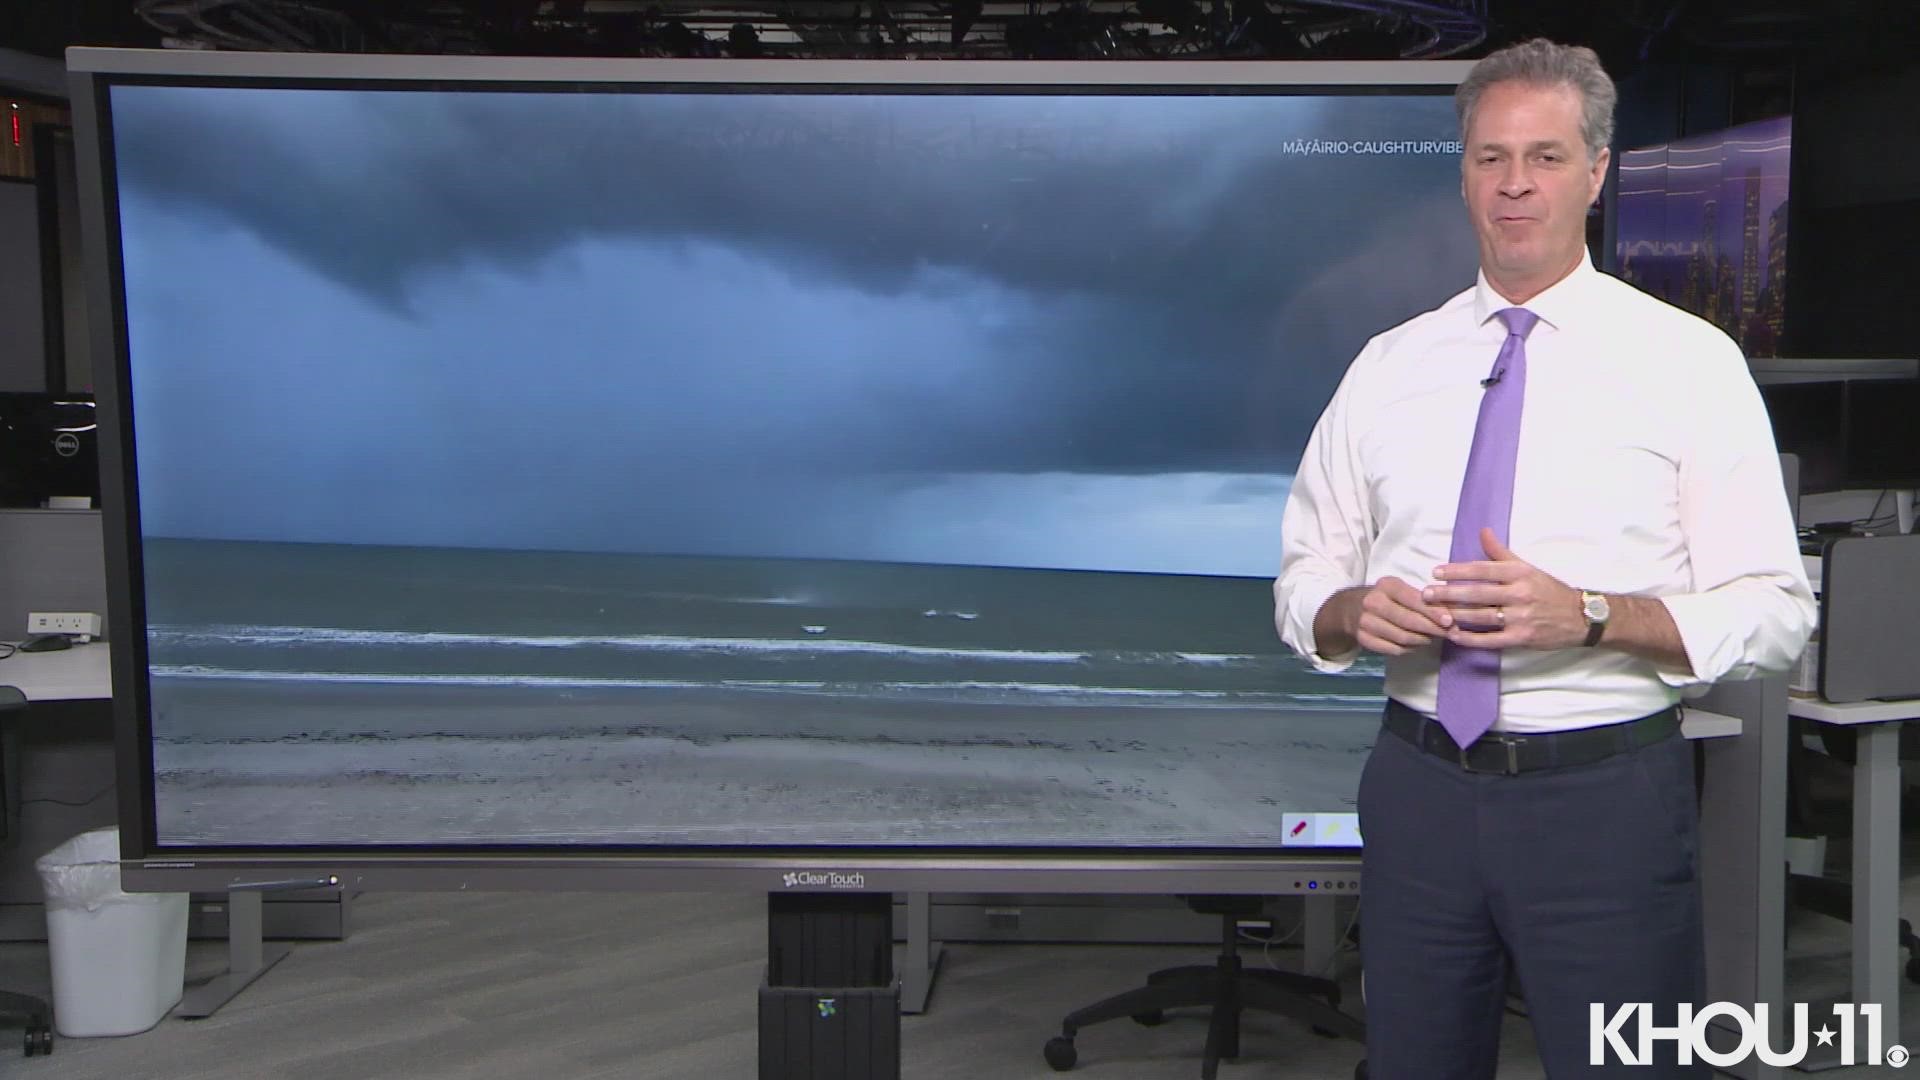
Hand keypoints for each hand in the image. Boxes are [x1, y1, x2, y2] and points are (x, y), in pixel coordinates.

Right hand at [1350, 575, 1456, 655]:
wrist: (1351, 608)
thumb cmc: (1386, 597)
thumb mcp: (1402, 590)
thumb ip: (1424, 600)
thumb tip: (1450, 617)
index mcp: (1386, 586)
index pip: (1413, 600)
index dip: (1433, 612)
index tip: (1450, 621)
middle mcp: (1373, 602)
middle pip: (1408, 621)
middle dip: (1432, 629)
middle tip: (1448, 634)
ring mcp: (1366, 622)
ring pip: (1402, 638)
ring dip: (1422, 640)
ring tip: (1432, 638)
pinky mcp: (1364, 639)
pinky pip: (1394, 649)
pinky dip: (1410, 649)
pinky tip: (1416, 644)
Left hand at [1421, 528, 1585, 650]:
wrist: (1580, 617)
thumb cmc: (1549, 590)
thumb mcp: (1527, 567)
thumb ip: (1501, 552)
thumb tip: (1483, 531)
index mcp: (1519, 573)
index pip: (1482, 569)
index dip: (1457, 571)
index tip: (1436, 572)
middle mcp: (1519, 594)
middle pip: (1477, 593)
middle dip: (1448, 594)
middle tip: (1426, 594)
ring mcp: (1520, 617)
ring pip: (1480, 616)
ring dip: (1455, 615)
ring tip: (1434, 614)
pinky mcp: (1521, 638)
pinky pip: (1490, 640)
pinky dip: (1470, 638)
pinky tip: (1454, 635)